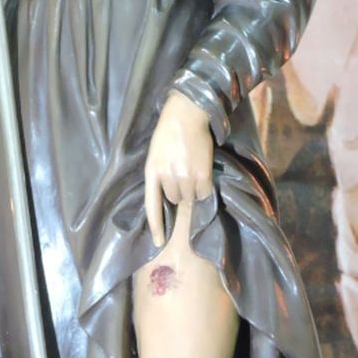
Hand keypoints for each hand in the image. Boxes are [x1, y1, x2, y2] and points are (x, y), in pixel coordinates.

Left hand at [144, 92, 214, 245]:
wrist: (186, 114)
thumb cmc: (168, 133)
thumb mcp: (156, 154)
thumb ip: (160, 175)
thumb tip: (170, 198)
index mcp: (152, 172)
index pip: (152, 205)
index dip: (156, 225)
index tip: (158, 242)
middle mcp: (167, 176)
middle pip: (175, 200)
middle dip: (179, 191)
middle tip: (183, 173)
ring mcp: (185, 176)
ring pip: (191, 196)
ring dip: (193, 188)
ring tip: (192, 169)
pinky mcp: (202, 173)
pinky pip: (205, 191)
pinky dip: (205, 186)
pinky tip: (202, 171)